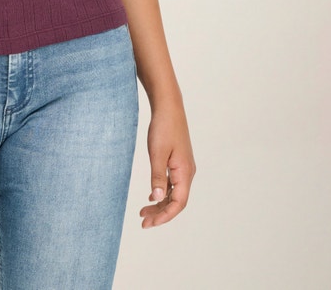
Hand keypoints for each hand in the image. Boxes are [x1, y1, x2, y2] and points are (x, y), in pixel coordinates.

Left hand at [139, 100, 194, 227]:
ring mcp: (184, 167)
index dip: (164, 216)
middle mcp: (187, 172)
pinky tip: (152, 196)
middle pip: (176, 201)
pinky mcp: (178, 161)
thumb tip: (158, 198)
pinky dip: (162, 192)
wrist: (168, 107)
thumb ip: (158, 176)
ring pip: (174, 193)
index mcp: (185, 172)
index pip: (178, 203)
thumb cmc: (163, 127)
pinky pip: (173, 184)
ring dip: (160, 204)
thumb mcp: (157, 153)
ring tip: (144, 212)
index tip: (149, 223)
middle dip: (161, 213)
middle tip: (143, 222)